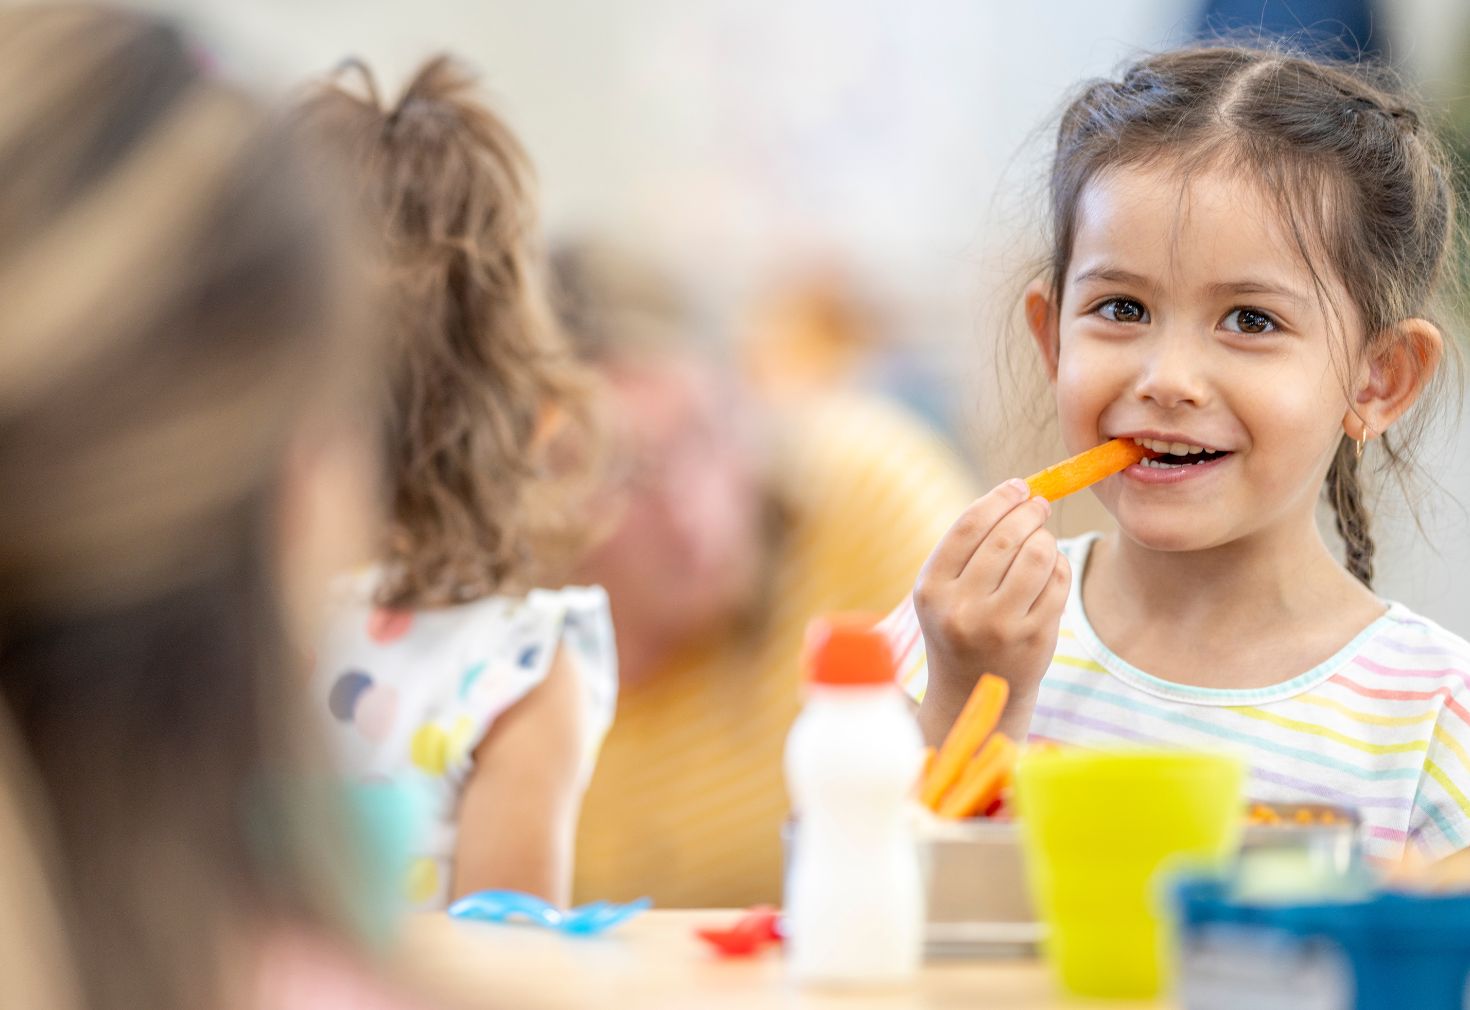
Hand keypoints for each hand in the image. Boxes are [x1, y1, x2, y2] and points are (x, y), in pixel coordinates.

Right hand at [913, 478, 1069, 745]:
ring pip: (1038, 555)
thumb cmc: (960, 625)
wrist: (972, 692)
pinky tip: (1050, 568)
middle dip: (1029, 512)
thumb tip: (1018, 492)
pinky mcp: (1034, 638)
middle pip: (1006, 538)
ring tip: (1042, 539)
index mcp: (931, 590)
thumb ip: (969, 546)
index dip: (998, 499)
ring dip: (1045, 538)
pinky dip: (1059, 565)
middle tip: (1039, 505)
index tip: (1018, 487)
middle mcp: (962, 609)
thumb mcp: (944, 591)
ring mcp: (1000, 627)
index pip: (969, 526)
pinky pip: (1058, 581)